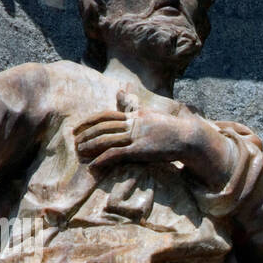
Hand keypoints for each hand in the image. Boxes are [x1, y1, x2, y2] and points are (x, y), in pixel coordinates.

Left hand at [73, 105, 200, 170]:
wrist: (188, 138)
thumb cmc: (173, 130)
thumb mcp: (152, 115)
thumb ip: (136, 109)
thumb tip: (124, 96)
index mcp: (134, 116)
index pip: (105, 115)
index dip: (89, 121)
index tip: (78, 127)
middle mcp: (133, 124)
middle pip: (102, 127)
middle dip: (86, 134)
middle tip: (74, 141)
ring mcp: (136, 137)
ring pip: (106, 140)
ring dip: (90, 146)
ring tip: (79, 153)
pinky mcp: (140, 150)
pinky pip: (116, 154)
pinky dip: (102, 160)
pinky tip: (93, 166)